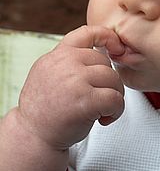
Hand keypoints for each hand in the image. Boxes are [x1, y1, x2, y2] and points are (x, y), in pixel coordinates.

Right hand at [17, 25, 125, 150]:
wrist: (32, 137)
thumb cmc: (45, 109)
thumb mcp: (50, 73)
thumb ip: (70, 59)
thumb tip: (103, 48)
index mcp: (58, 55)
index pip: (88, 33)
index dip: (108, 37)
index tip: (117, 49)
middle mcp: (66, 63)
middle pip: (106, 62)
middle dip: (109, 81)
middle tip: (100, 98)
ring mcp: (76, 80)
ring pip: (114, 79)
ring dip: (114, 96)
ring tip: (102, 109)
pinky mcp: (86, 100)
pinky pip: (116, 99)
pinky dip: (116, 111)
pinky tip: (104, 118)